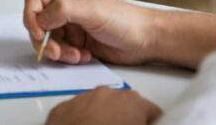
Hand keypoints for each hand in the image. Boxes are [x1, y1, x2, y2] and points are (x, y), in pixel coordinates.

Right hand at [23, 0, 158, 64]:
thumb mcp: (93, 11)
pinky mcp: (76, 42)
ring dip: (59, 52)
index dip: (32, 18)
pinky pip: (60, 52)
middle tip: (57, 53)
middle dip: (46, 41)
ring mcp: (70, 25)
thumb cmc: (124, 19)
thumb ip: (64, 11)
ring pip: (48, 41)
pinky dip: (68, 57)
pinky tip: (85, 56)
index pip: (36, 1)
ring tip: (77, 55)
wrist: (144, 40)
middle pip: (38, 24)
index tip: (38, 35)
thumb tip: (41, 18)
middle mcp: (65, 7)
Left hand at [46, 87, 161, 124]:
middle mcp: (108, 93)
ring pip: (98, 105)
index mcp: (133, 102)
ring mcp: (83, 97)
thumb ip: (144, 123)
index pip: (152, 111)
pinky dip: (80, 119)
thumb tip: (139, 121)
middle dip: (124, 117)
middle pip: (124, 104)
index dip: (151, 122)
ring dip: (101, 116)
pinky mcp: (62, 107)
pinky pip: (77, 111)